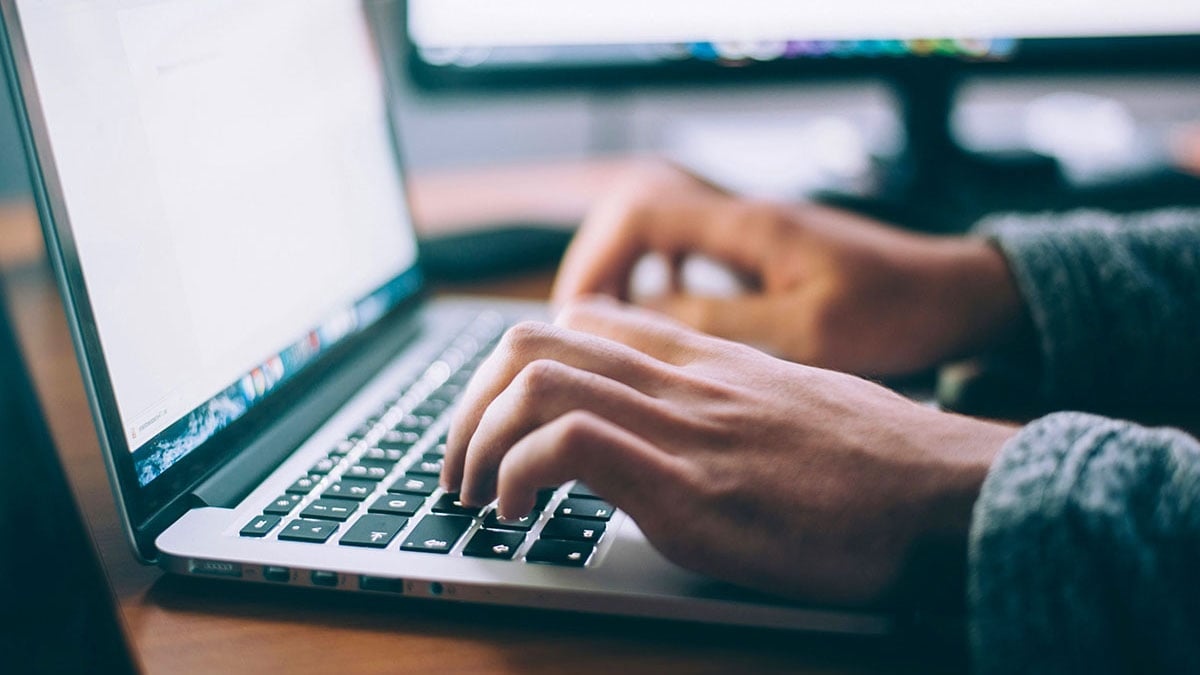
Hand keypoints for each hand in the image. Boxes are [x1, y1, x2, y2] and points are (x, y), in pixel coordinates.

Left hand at [442, 299, 1016, 604]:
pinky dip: (517, 474)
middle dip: (469, 403)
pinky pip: (568, 444)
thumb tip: (681, 426)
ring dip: (476, 439)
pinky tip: (518, 515)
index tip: (499, 419)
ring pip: (534, 380)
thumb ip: (725, 399)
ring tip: (474, 494)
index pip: (581, 320)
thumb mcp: (790, 405)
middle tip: (460, 464)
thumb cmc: (878, 461)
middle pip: (532, 341)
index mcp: (703, 360)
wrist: (946, 492)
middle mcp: (681, 380)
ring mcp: (682, 428)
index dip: (515, 365)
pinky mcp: (689, 487)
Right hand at [552, 161, 1025, 376]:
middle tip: (580, 329)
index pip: (640, 212)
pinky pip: (689, 254)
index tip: (579, 316)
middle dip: (598, 269)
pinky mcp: (764, 254)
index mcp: (749, 226)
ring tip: (608, 331)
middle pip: (636, 216)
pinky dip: (661, 282)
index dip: (597, 260)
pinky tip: (663, 323)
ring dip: (626, 276)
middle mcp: (743, 218)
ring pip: (659, 234)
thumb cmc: (897, 312)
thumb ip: (720, 324)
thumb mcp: (807, 333)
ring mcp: (753, 233)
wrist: (957, 295)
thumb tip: (640, 322)